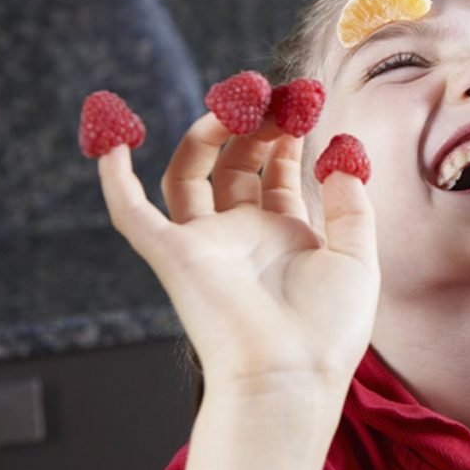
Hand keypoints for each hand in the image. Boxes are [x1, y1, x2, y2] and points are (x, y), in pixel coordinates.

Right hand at [96, 113, 378, 398]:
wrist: (293, 377)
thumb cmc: (329, 329)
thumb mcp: (357, 257)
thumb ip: (351, 205)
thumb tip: (343, 153)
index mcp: (284, 235)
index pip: (275, 171)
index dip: (286, 135)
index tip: (303, 100)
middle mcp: (242, 235)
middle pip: (236, 164)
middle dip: (254, 125)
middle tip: (273, 93)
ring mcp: (206, 243)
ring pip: (191, 175)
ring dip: (206, 134)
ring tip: (235, 101)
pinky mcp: (173, 256)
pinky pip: (133, 214)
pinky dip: (115, 178)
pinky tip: (113, 137)